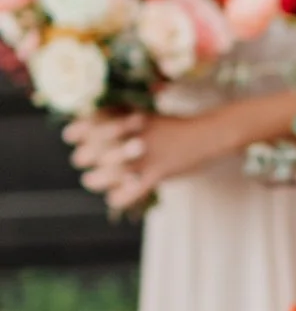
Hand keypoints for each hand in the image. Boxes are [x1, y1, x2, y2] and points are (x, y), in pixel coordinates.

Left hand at [64, 110, 212, 213]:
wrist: (207, 134)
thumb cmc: (171, 127)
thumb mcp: (142, 113)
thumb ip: (114, 117)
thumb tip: (81, 124)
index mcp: (126, 116)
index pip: (85, 126)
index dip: (76, 133)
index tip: (74, 137)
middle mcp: (130, 135)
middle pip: (88, 153)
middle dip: (83, 158)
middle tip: (85, 162)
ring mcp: (144, 156)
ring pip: (102, 175)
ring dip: (95, 180)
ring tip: (92, 179)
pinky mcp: (157, 174)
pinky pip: (127, 194)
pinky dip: (118, 197)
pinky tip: (117, 195)